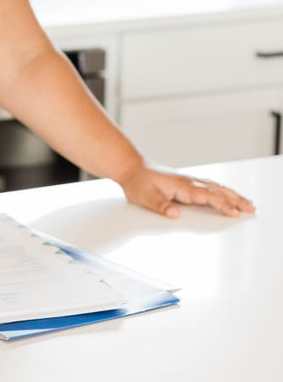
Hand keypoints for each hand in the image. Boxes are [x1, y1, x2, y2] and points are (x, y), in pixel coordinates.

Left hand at [117, 163, 255, 218]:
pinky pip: (209, 186)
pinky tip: (227, 195)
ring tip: (246, 203)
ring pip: (215, 187)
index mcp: (181, 185)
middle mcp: (188, 181)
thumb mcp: (144, 196)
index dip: (221, 204)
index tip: (234, 212)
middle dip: (235, 199)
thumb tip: (175, 214)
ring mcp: (188, 181)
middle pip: (217, 190)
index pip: (207, 196)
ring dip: (232, 195)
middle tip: (251, 208)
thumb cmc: (137, 182)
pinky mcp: (186, 182)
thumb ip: (160, 206)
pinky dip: (222, 191)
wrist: (131, 167)